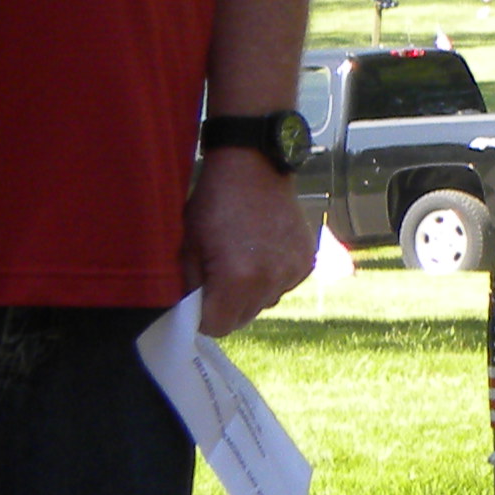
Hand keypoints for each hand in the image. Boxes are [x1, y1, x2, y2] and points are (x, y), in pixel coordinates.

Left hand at [185, 153, 316, 337]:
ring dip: (251, 293)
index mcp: (238, 278)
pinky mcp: (306, 260)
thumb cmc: (214, 203)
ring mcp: (293, 271)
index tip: (198, 302)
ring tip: (242, 261)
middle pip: (243, 319)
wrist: (254, 168)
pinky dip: (271, 278)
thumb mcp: (188, 246)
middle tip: (217, 279)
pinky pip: (283, 285)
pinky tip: (262, 253)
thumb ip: (192, 285)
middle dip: (227, 307)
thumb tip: (193, 310)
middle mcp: (271, 280)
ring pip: (264, 303)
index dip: (203, 319)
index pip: (218, 327)